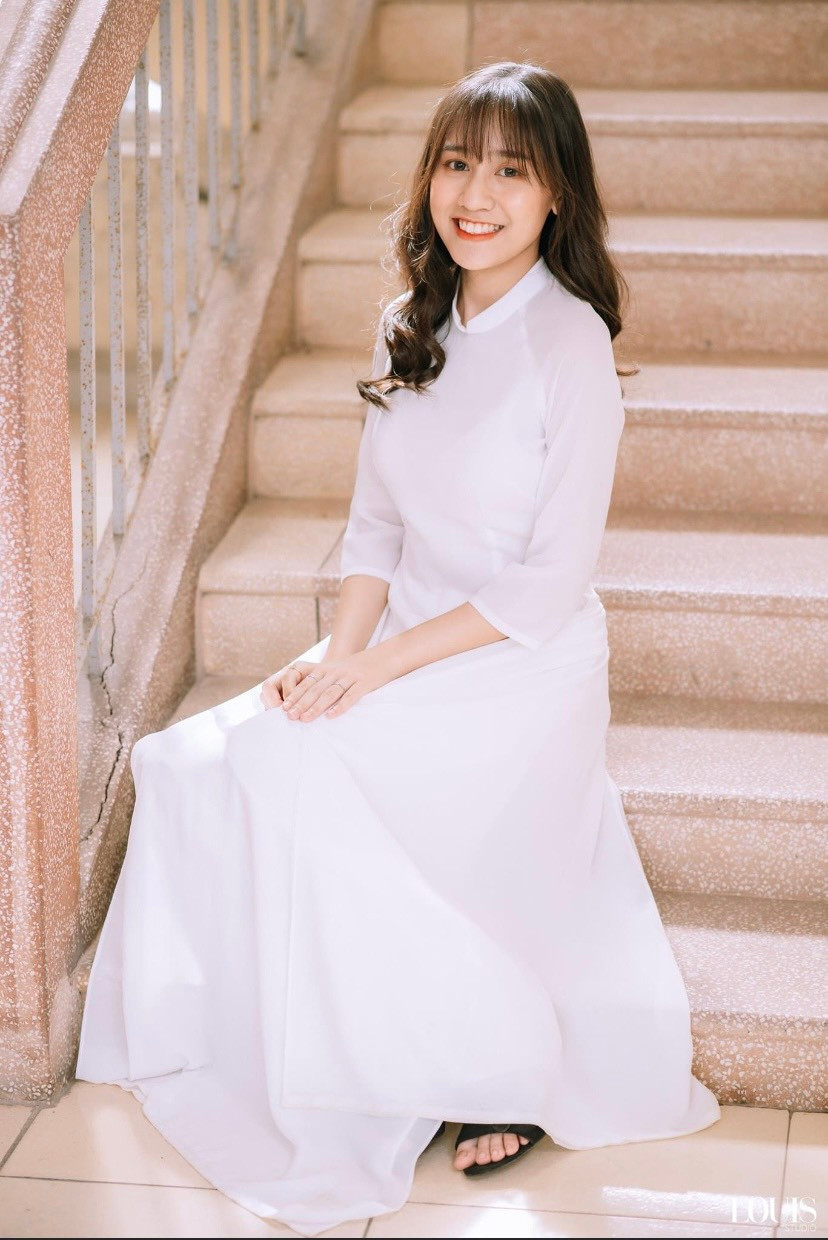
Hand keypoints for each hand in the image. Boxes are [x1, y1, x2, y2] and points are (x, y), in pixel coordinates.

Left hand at [262, 649, 397, 721]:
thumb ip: (323, 681)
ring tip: (305, 719)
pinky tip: (332, 716)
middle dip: (301, 703)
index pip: (307, 683)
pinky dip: (341, 706)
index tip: (284, 708)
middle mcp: (336, 672)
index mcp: (328, 669)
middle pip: (315, 689)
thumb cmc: (358, 669)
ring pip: (329, 693)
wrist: (385, 657)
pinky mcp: (364, 683)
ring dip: (316, 707)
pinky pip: (351, 696)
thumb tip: (306, 700)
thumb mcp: (338, 670)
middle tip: (290, 716)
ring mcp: (350, 677)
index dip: (295, 695)